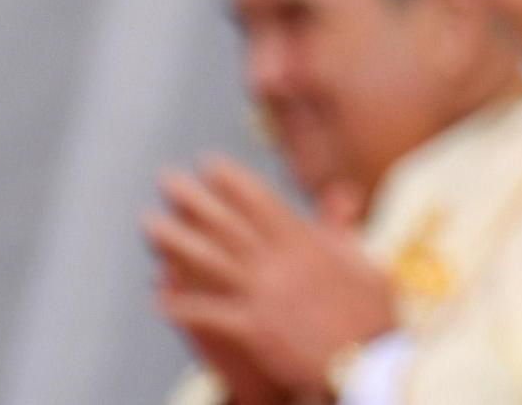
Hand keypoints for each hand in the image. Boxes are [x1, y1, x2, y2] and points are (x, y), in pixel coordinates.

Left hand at [146, 158, 393, 392]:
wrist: (369, 359)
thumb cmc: (372, 313)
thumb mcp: (364, 260)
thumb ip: (341, 229)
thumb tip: (340, 194)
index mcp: (308, 243)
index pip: (263, 202)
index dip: (233, 181)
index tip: (209, 163)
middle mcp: (282, 262)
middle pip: (229, 223)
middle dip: (195, 198)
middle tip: (167, 178)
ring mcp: (266, 294)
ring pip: (211, 261)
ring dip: (176, 241)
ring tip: (149, 223)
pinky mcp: (256, 328)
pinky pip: (210, 313)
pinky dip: (182, 305)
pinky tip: (157, 297)